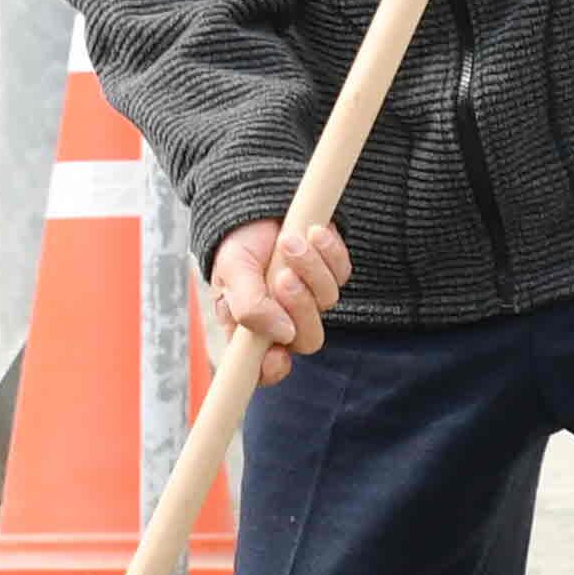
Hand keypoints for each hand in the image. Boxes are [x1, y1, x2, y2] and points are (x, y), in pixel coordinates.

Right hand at [209, 214, 351, 385]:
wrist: (259, 205)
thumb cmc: (237, 242)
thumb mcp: (232, 271)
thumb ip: (249, 307)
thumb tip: (283, 334)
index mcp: (253, 329)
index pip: (265, 368)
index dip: (273, 369)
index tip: (275, 354)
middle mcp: (285, 319)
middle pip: (308, 339)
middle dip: (299, 307)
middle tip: (282, 277)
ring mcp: (311, 298)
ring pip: (326, 301)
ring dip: (309, 268)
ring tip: (288, 240)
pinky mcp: (331, 272)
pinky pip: (341, 272)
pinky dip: (328, 251)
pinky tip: (312, 231)